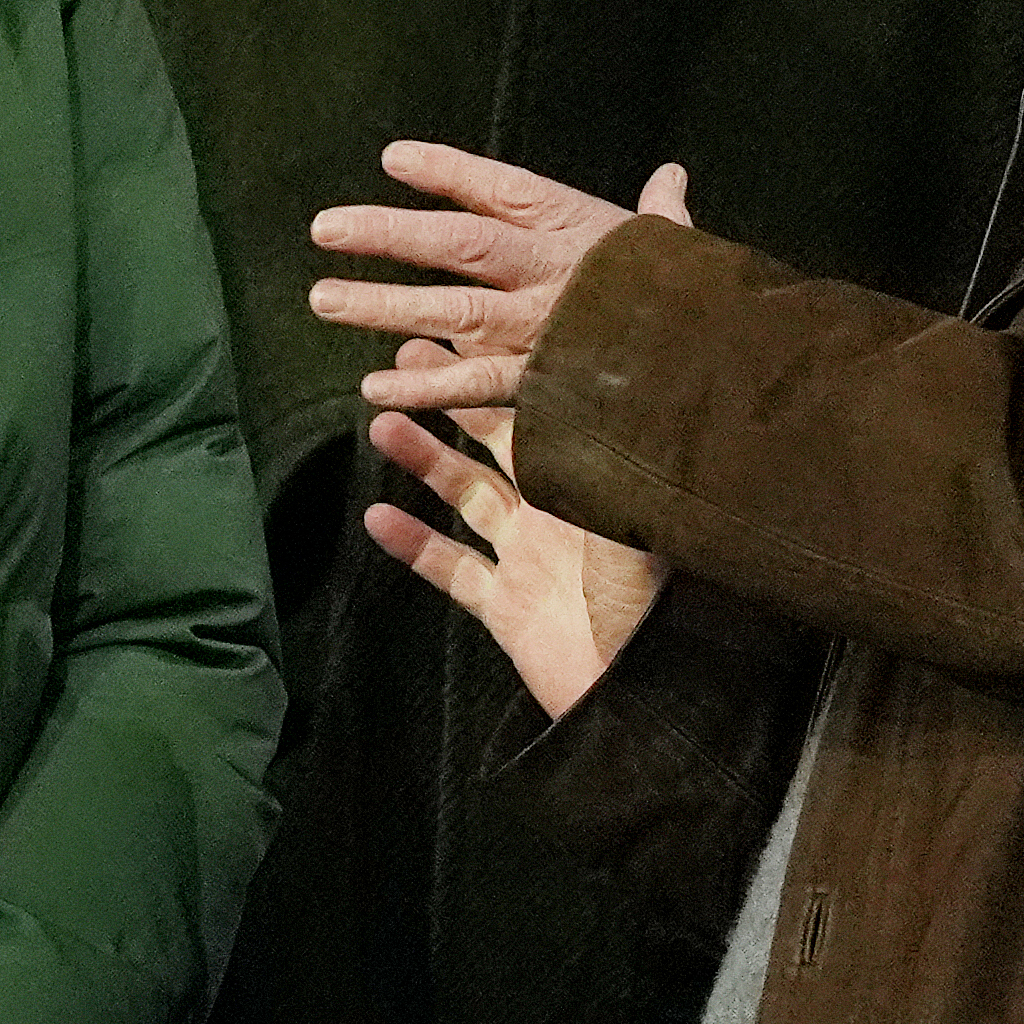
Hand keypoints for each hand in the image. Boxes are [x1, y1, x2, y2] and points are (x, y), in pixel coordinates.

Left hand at [309, 147, 690, 417]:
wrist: (730, 365)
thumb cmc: (697, 301)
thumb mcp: (676, 247)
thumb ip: (662, 212)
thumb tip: (672, 178)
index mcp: (579, 226)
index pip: (500, 187)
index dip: (445, 169)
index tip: (392, 158)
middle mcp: (553, 269)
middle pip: (459, 241)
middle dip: (390, 233)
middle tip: (325, 228)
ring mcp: (544, 326)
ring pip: (452, 308)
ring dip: (384, 305)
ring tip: (323, 299)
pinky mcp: (545, 383)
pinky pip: (475, 384)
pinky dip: (425, 387)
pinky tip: (373, 386)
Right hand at [362, 386, 664, 719]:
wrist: (635, 693)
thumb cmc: (648, 609)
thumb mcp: (626, 521)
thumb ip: (594, 462)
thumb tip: (583, 388)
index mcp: (588, 488)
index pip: (539, 414)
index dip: (501, 373)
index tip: (468, 330)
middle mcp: (556, 514)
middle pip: (495, 442)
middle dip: (451, 398)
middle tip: (408, 355)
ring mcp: (526, 558)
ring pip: (464, 496)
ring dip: (422, 460)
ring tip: (379, 424)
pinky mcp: (502, 604)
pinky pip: (450, 567)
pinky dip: (412, 545)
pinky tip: (375, 518)